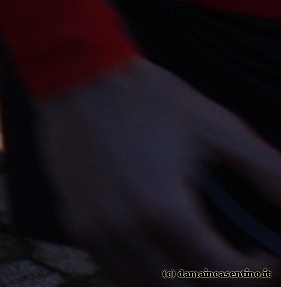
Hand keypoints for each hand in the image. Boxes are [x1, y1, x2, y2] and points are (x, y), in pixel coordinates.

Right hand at [40, 56, 280, 283]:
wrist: (75, 71)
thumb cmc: (149, 97)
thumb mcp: (218, 128)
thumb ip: (269, 170)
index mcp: (166, 208)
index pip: (223, 274)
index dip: (258, 275)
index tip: (268, 259)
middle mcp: (127, 228)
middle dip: (219, 282)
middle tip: (235, 264)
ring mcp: (95, 229)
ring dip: (180, 282)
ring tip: (199, 259)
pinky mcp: (75, 222)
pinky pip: (113, 271)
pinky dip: (143, 274)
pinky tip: (161, 252)